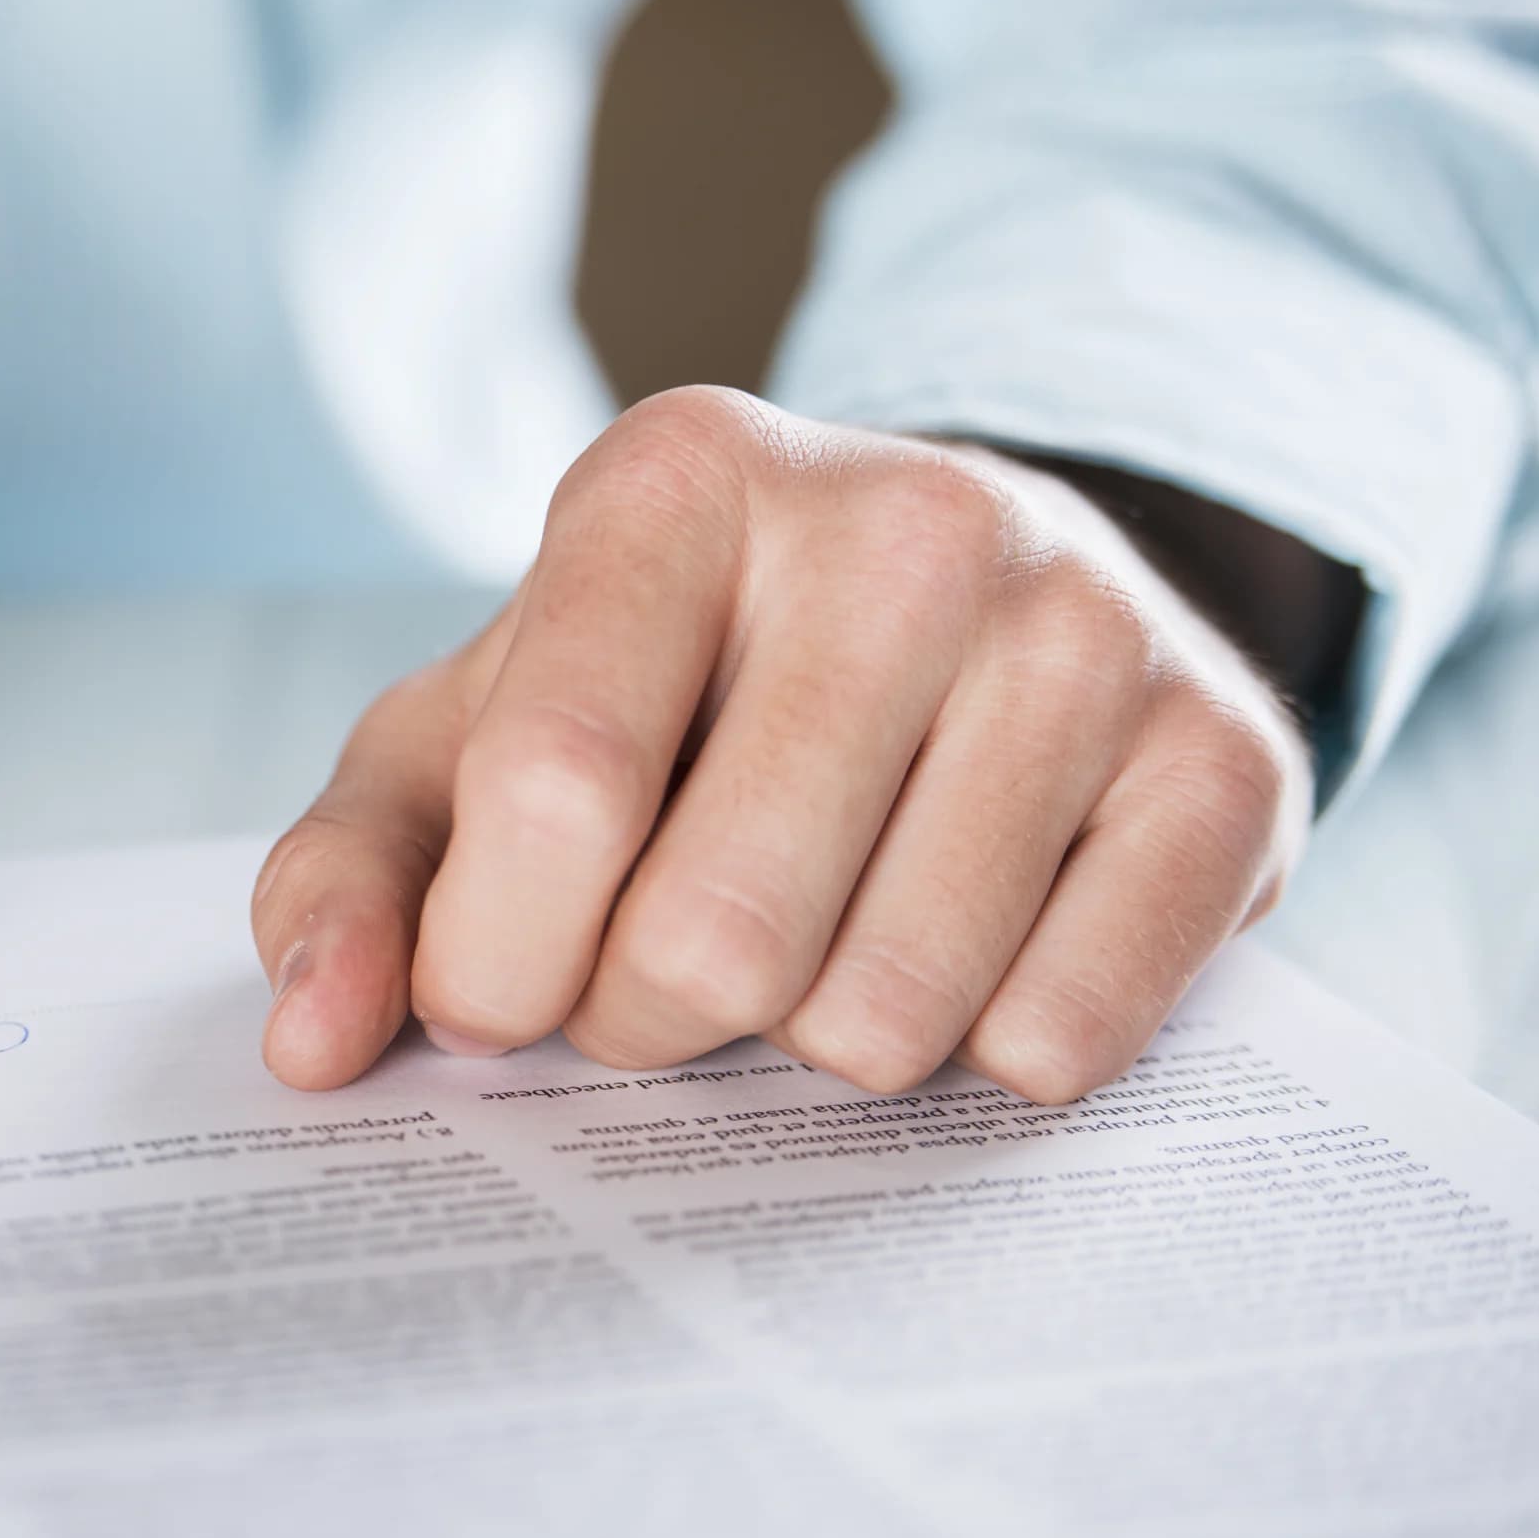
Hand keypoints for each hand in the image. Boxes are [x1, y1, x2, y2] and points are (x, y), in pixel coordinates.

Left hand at [254, 388, 1315, 1102]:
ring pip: (880, 1021)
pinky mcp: (1229, 759)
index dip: (498, 965)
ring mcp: (1086, 630)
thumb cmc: (674, 694)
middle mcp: (900, 520)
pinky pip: (1056, 1041)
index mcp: (674, 483)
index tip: (498, 989)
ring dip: (809, 1047)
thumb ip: (352, 877)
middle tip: (670, 962)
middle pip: (712, 943)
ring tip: (817, 932)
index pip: (555, 792)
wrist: (973, 607)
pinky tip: (965, 941)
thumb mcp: (471, 741)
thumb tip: (309, 1042)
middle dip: (649, 1020)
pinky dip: (979, 1054)